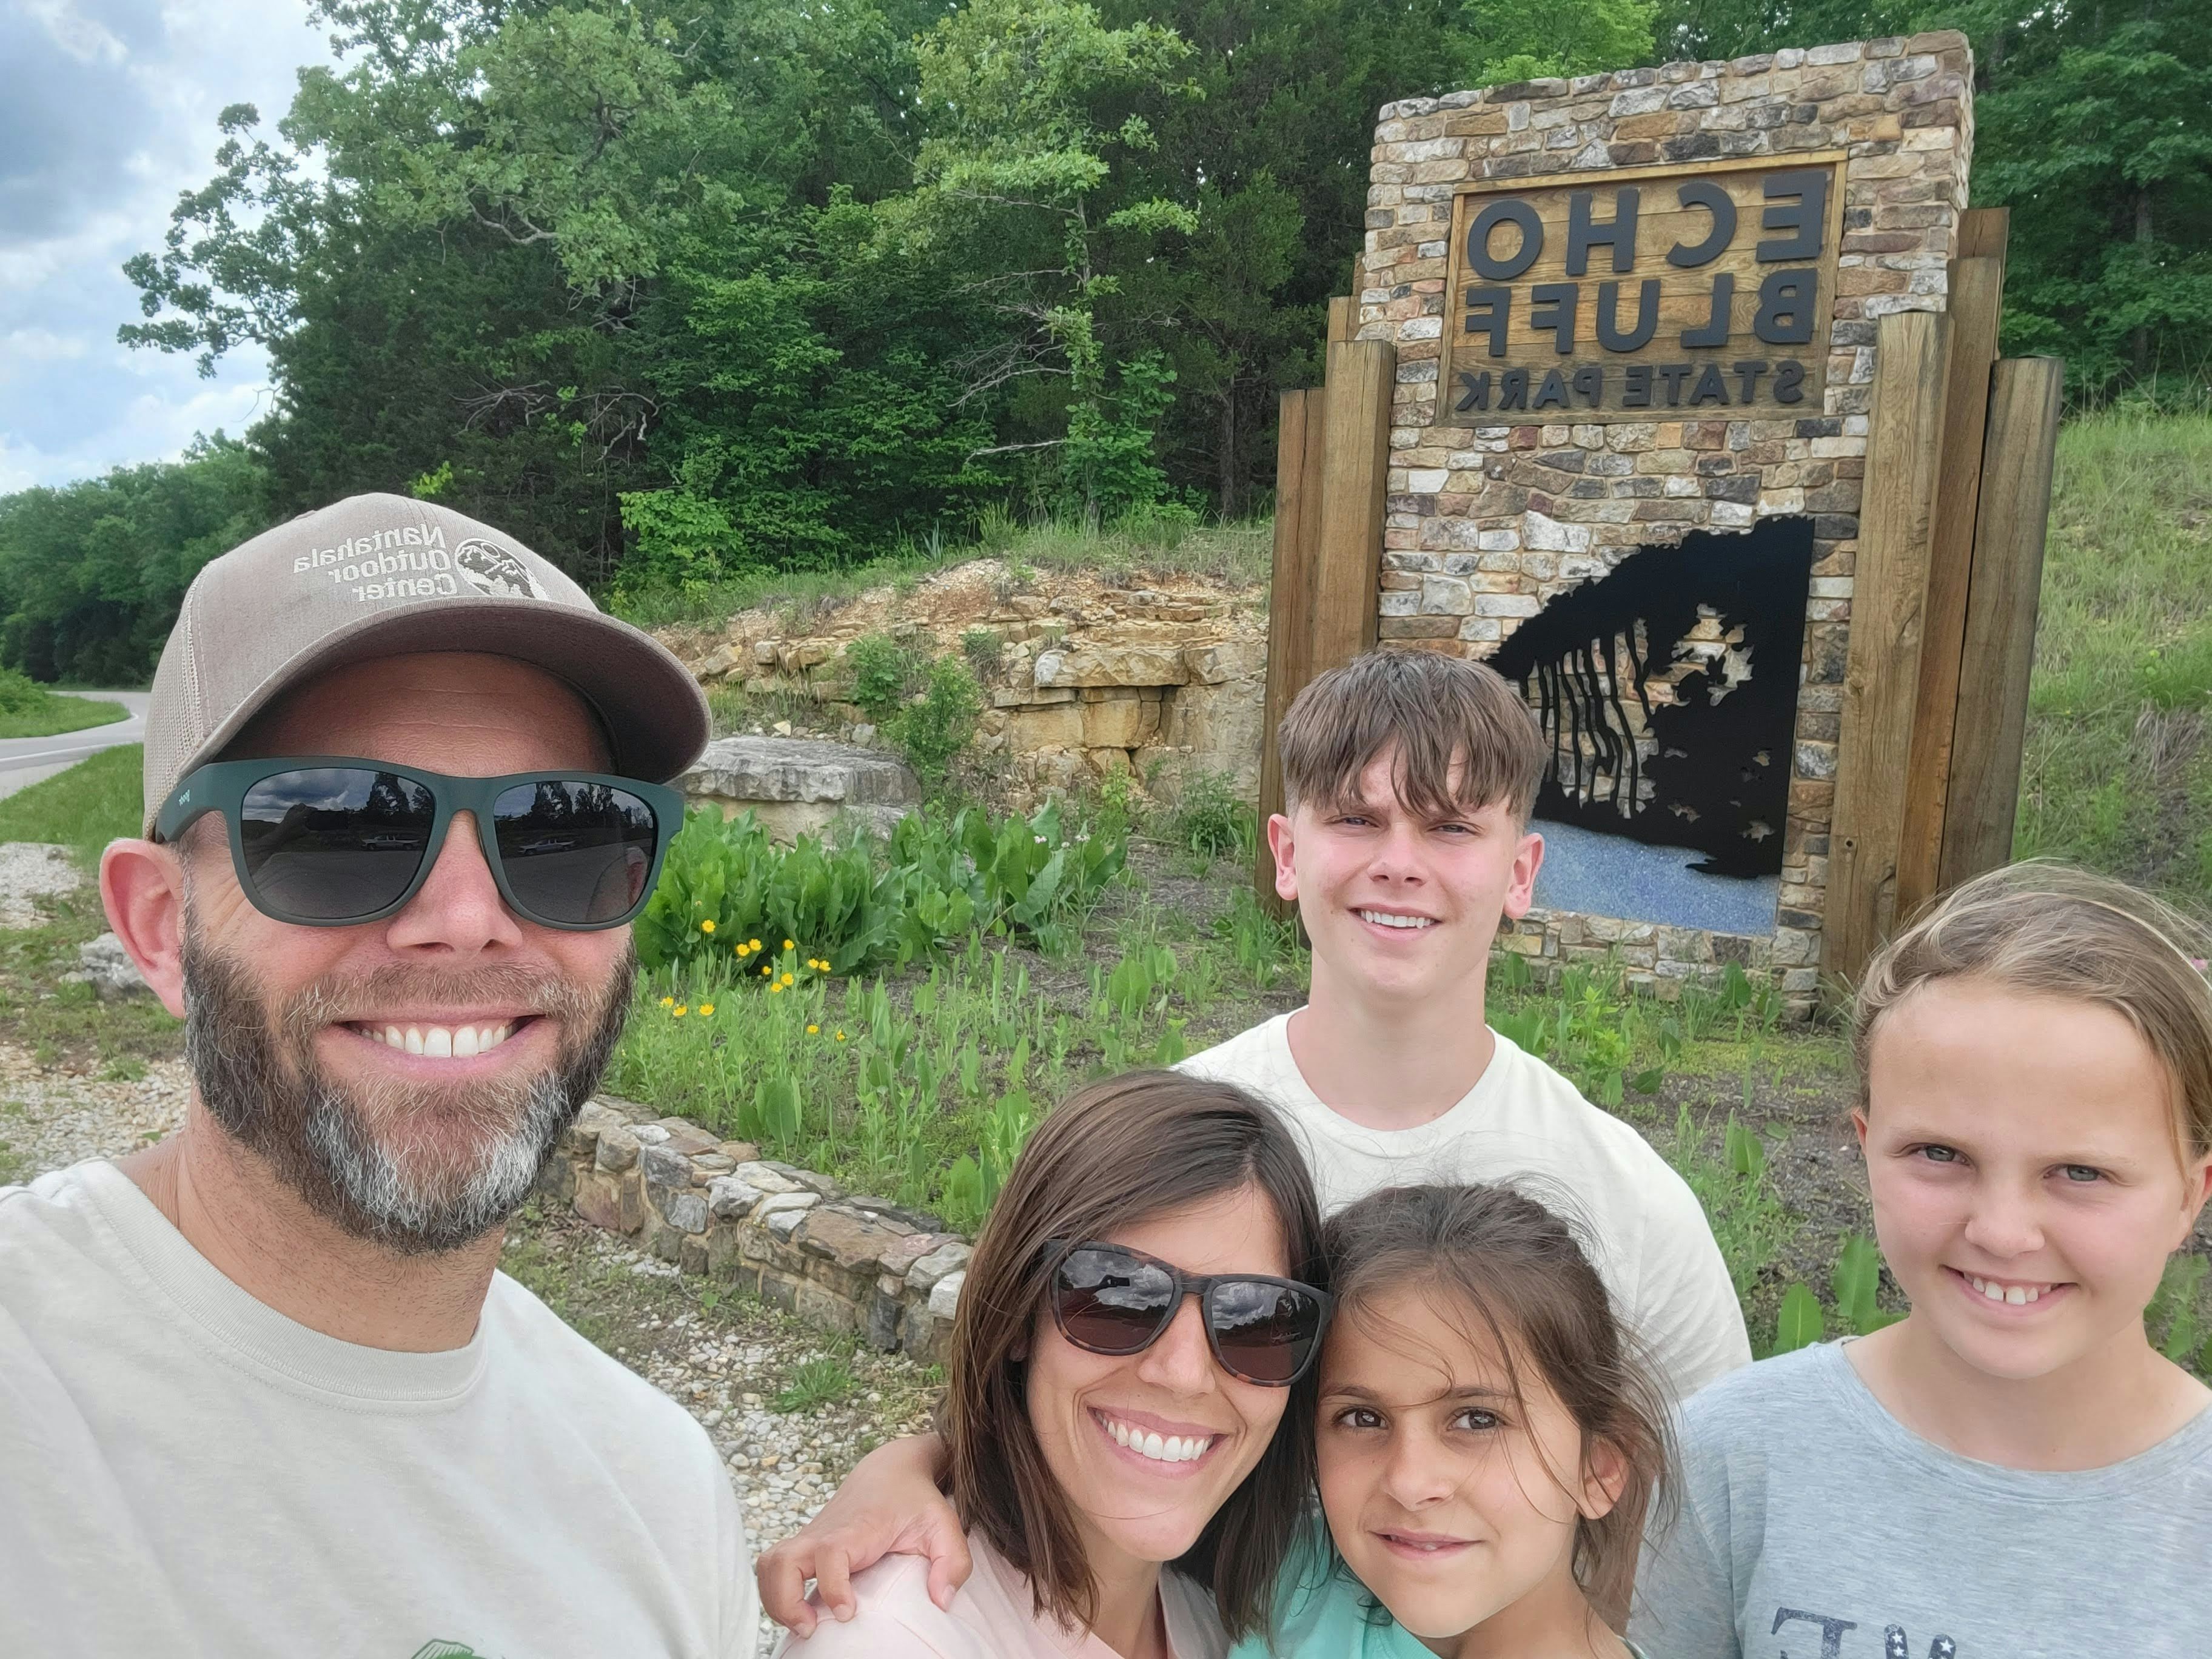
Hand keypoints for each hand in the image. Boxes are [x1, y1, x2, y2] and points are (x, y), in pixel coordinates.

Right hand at [757, 1433, 967, 1635]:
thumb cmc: (916, 1499)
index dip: (833, 1585)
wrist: (891, 1468)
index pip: (830, 1553)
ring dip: (775, 1599)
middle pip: (781, 1561)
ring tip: (803, 1625)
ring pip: (769, 1564)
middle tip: (811, 1628)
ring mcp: (811, 1538)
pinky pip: (774, 1567)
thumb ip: (952, 1562)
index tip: (848, 1612)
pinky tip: (800, 1611)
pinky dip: (775, 1591)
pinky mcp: (805, 1545)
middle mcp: (825, 1532)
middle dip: (786, 1600)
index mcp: (857, 1528)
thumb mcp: (945, 1525)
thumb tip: (942, 1601)